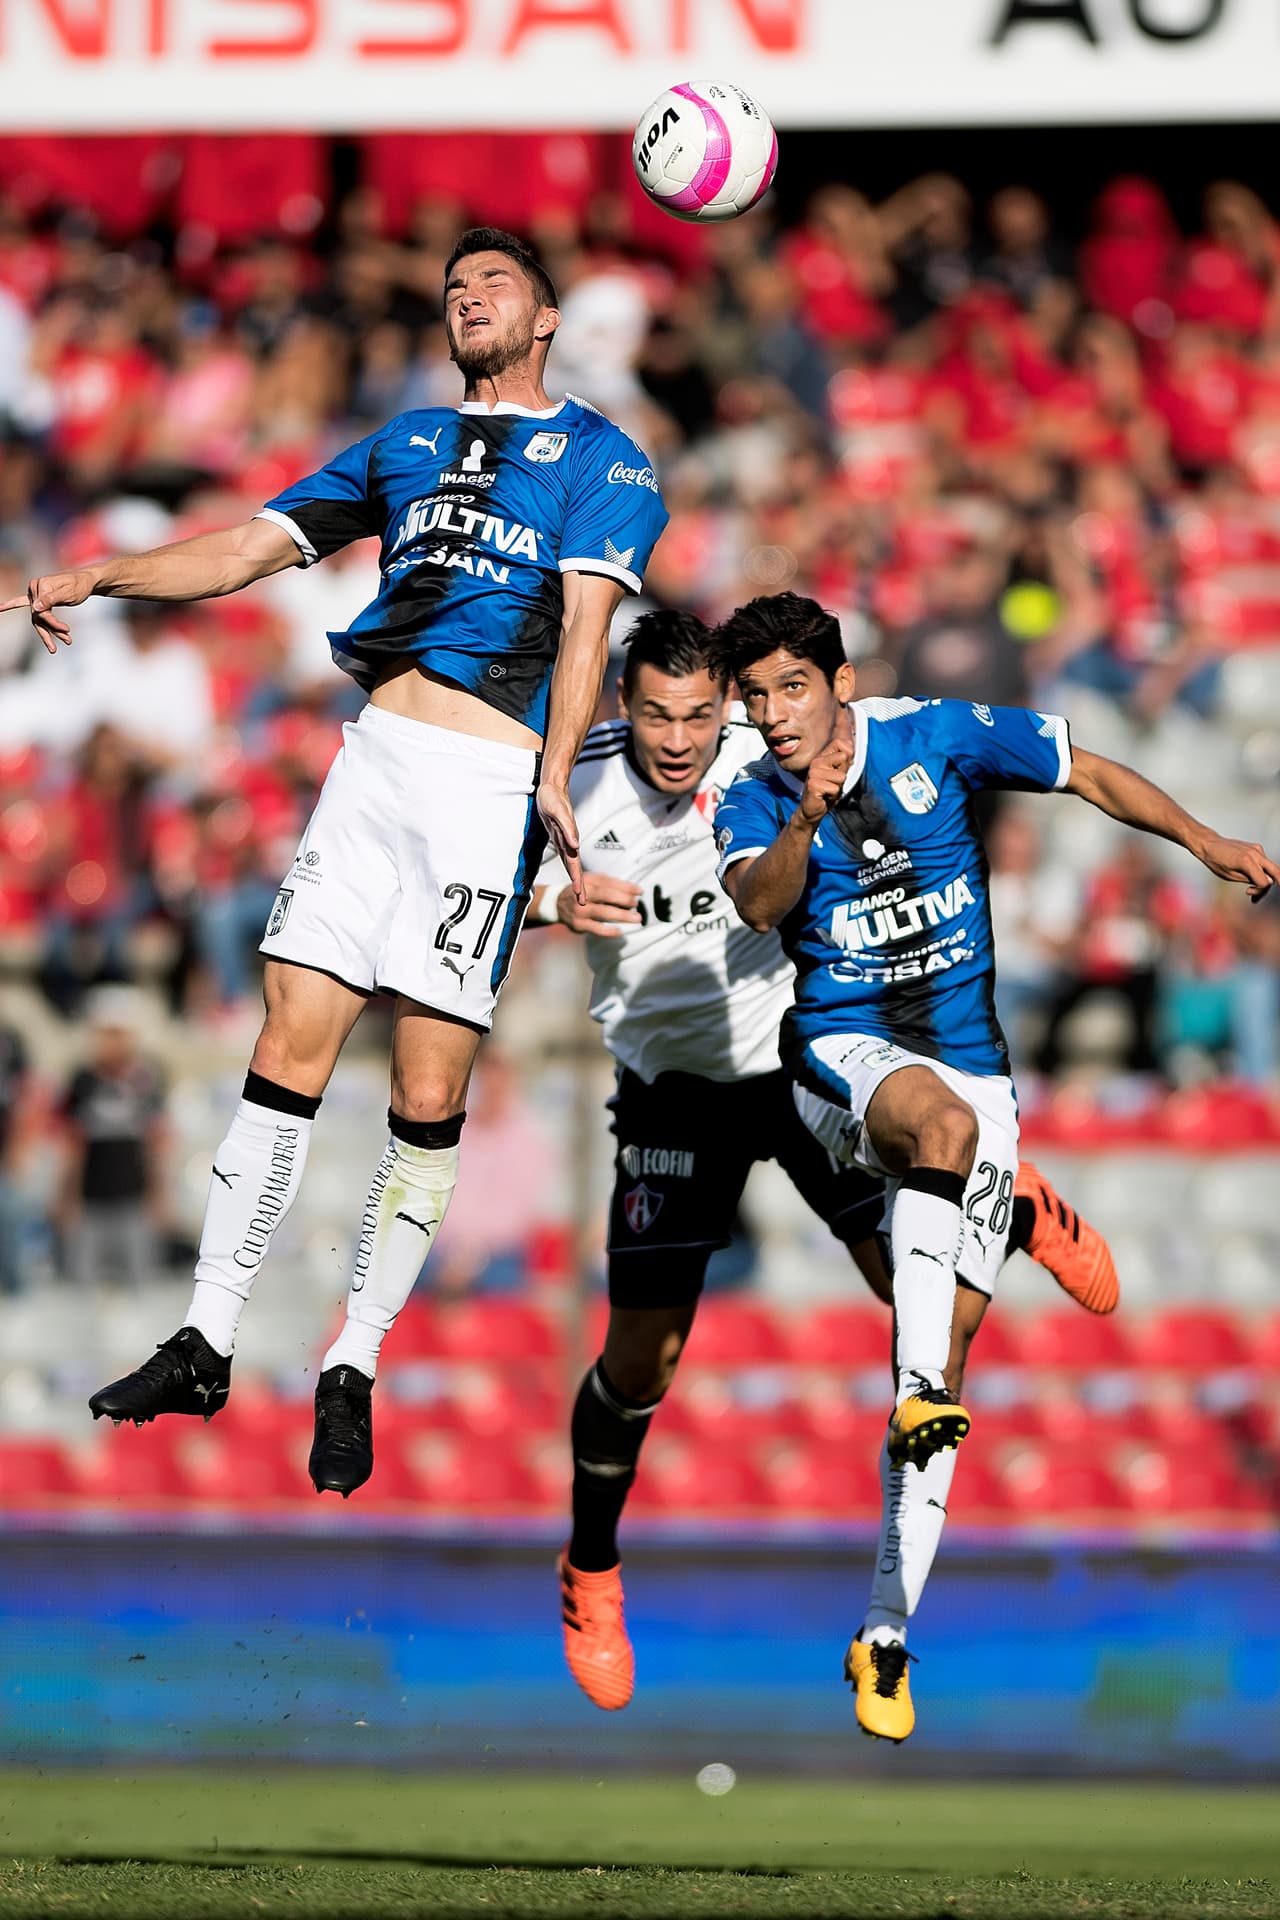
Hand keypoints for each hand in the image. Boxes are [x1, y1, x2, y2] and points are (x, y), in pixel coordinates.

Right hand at [0, 569, 97, 652]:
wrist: (86, 580)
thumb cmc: (79, 585)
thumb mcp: (68, 592)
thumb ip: (52, 599)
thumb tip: (35, 607)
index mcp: (41, 585)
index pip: (41, 611)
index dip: (53, 623)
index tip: (67, 630)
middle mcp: (35, 588)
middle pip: (38, 616)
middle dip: (52, 631)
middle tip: (68, 641)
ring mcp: (35, 592)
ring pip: (38, 617)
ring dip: (51, 631)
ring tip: (67, 641)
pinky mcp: (39, 596)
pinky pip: (23, 602)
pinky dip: (12, 604)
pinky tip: (0, 607)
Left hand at [538, 781, 584, 903]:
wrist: (551, 788)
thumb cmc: (553, 798)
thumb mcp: (557, 811)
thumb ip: (566, 828)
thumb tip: (575, 844)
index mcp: (569, 840)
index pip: (573, 864)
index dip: (576, 880)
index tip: (579, 895)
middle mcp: (569, 842)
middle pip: (574, 868)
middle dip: (579, 885)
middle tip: (583, 902)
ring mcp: (565, 840)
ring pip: (571, 863)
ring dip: (575, 878)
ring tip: (579, 893)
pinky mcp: (559, 837)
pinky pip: (565, 856)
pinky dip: (569, 867)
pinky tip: (571, 872)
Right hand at [557, 872, 642, 937]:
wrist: (556, 904)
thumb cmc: (581, 892)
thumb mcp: (592, 882)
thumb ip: (611, 885)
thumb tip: (634, 892)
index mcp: (587, 881)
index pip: (608, 882)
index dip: (626, 886)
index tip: (639, 891)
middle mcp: (582, 894)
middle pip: (606, 895)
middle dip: (624, 899)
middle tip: (636, 904)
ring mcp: (580, 910)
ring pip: (603, 912)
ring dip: (622, 915)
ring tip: (636, 918)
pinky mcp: (579, 924)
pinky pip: (597, 929)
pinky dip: (609, 931)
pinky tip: (619, 931)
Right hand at [799, 701, 854, 824]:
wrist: (812, 810)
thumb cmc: (826, 793)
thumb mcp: (839, 775)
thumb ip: (844, 762)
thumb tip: (851, 745)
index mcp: (823, 757)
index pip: (843, 744)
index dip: (848, 757)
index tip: (840, 770)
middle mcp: (817, 761)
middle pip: (844, 758)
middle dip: (843, 774)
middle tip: (832, 783)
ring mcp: (813, 772)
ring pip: (841, 777)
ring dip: (838, 787)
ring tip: (827, 790)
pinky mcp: (813, 784)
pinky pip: (835, 788)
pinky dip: (832, 795)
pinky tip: (823, 796)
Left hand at [1196, 831, 1279, 902]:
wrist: (1210, 844)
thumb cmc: (1216, 861)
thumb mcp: (1230, 876)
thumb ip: (1249, 879)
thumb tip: (1269, 882)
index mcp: (1247, 861)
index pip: (1264, 881)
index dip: (1259, 890)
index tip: (1248, 892)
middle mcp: (1255, 853)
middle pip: (1276, 872)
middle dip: (1276, 885)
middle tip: (1264, 894)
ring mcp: (1257, 849)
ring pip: (1271, 868)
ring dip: (1265, 879)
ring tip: (1251, 890)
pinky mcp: (1256, 848)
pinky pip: (1264, 862)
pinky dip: (1261, 871)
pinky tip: (1251, 877)